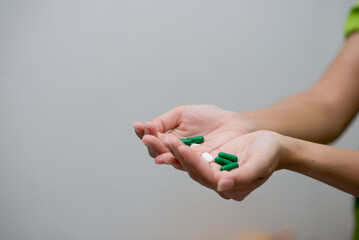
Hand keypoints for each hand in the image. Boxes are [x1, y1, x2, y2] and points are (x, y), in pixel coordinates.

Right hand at [133, 105, 249, 169]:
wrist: (232, 123)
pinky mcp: (202, 166)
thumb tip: (146, 127)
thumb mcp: (182, 114)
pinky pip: (187, 164)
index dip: (144, 133)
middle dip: (150, 142)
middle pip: (158, 152)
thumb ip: (164, 121)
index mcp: (170, 139)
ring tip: (152, 143)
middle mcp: (176, 152)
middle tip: (146, 135)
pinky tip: (168, 156)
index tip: (138, 125)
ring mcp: (188, 160)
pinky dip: (176, 159)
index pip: (153, 138)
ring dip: (159, 151)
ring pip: (170, 159)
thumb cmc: (208, 117)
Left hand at [162, 130, 282, 200]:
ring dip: (174, 150)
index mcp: (230, 186)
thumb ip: (243, 176)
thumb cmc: (270, 153)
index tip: (180, 147)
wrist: (274, 145)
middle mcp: (219, 181)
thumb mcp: (260, 163)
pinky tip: (170, 138)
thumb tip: (222, 186)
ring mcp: (214, 171)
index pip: (206, 176)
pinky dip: (181, 147)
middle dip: (175, 155)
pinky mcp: (211, 161)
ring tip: (160, 137)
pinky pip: (192, 156)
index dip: (192, 161)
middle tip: (161, 140)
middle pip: (193, 170)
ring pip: (189, 163)